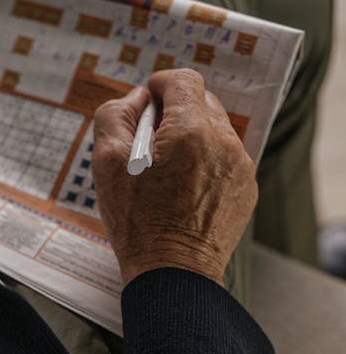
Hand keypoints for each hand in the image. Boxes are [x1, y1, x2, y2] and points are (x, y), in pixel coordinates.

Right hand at [92, 69, 257, 286]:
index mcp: (190, 132)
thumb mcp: (106, 164)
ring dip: (191, 137)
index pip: (183, 80)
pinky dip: (206, 162)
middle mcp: (223, 143)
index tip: (148, 102)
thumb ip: (116, 116)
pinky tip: (184, 190)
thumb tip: (138, 99)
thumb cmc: (137, 223)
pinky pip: (226, 159)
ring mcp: (240, 167)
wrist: (172, 273)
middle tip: (150, 141)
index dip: (160, 85)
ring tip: (167, 171)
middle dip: (175, 112)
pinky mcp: (246, 189)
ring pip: (216, 130)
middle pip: (202, 102)